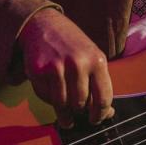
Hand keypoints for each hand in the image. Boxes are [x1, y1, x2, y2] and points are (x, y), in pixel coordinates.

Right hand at [17, 8, 114, 126]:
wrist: (44, 24)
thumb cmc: (73, 45)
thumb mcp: (92, 57)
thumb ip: (99, 83)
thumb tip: (107, 113)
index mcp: (97, 60)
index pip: (103, 98)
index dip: (100, 114)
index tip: (96, 120)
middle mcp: (78, 64)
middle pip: (80, 103)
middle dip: (80, 111)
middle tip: (78, 114)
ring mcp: (56, 67)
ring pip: (62, 104)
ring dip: (64, 112)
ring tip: (66, 116)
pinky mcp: (38, 70)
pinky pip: (45, 96)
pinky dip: (49, 100)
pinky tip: (52, 93)